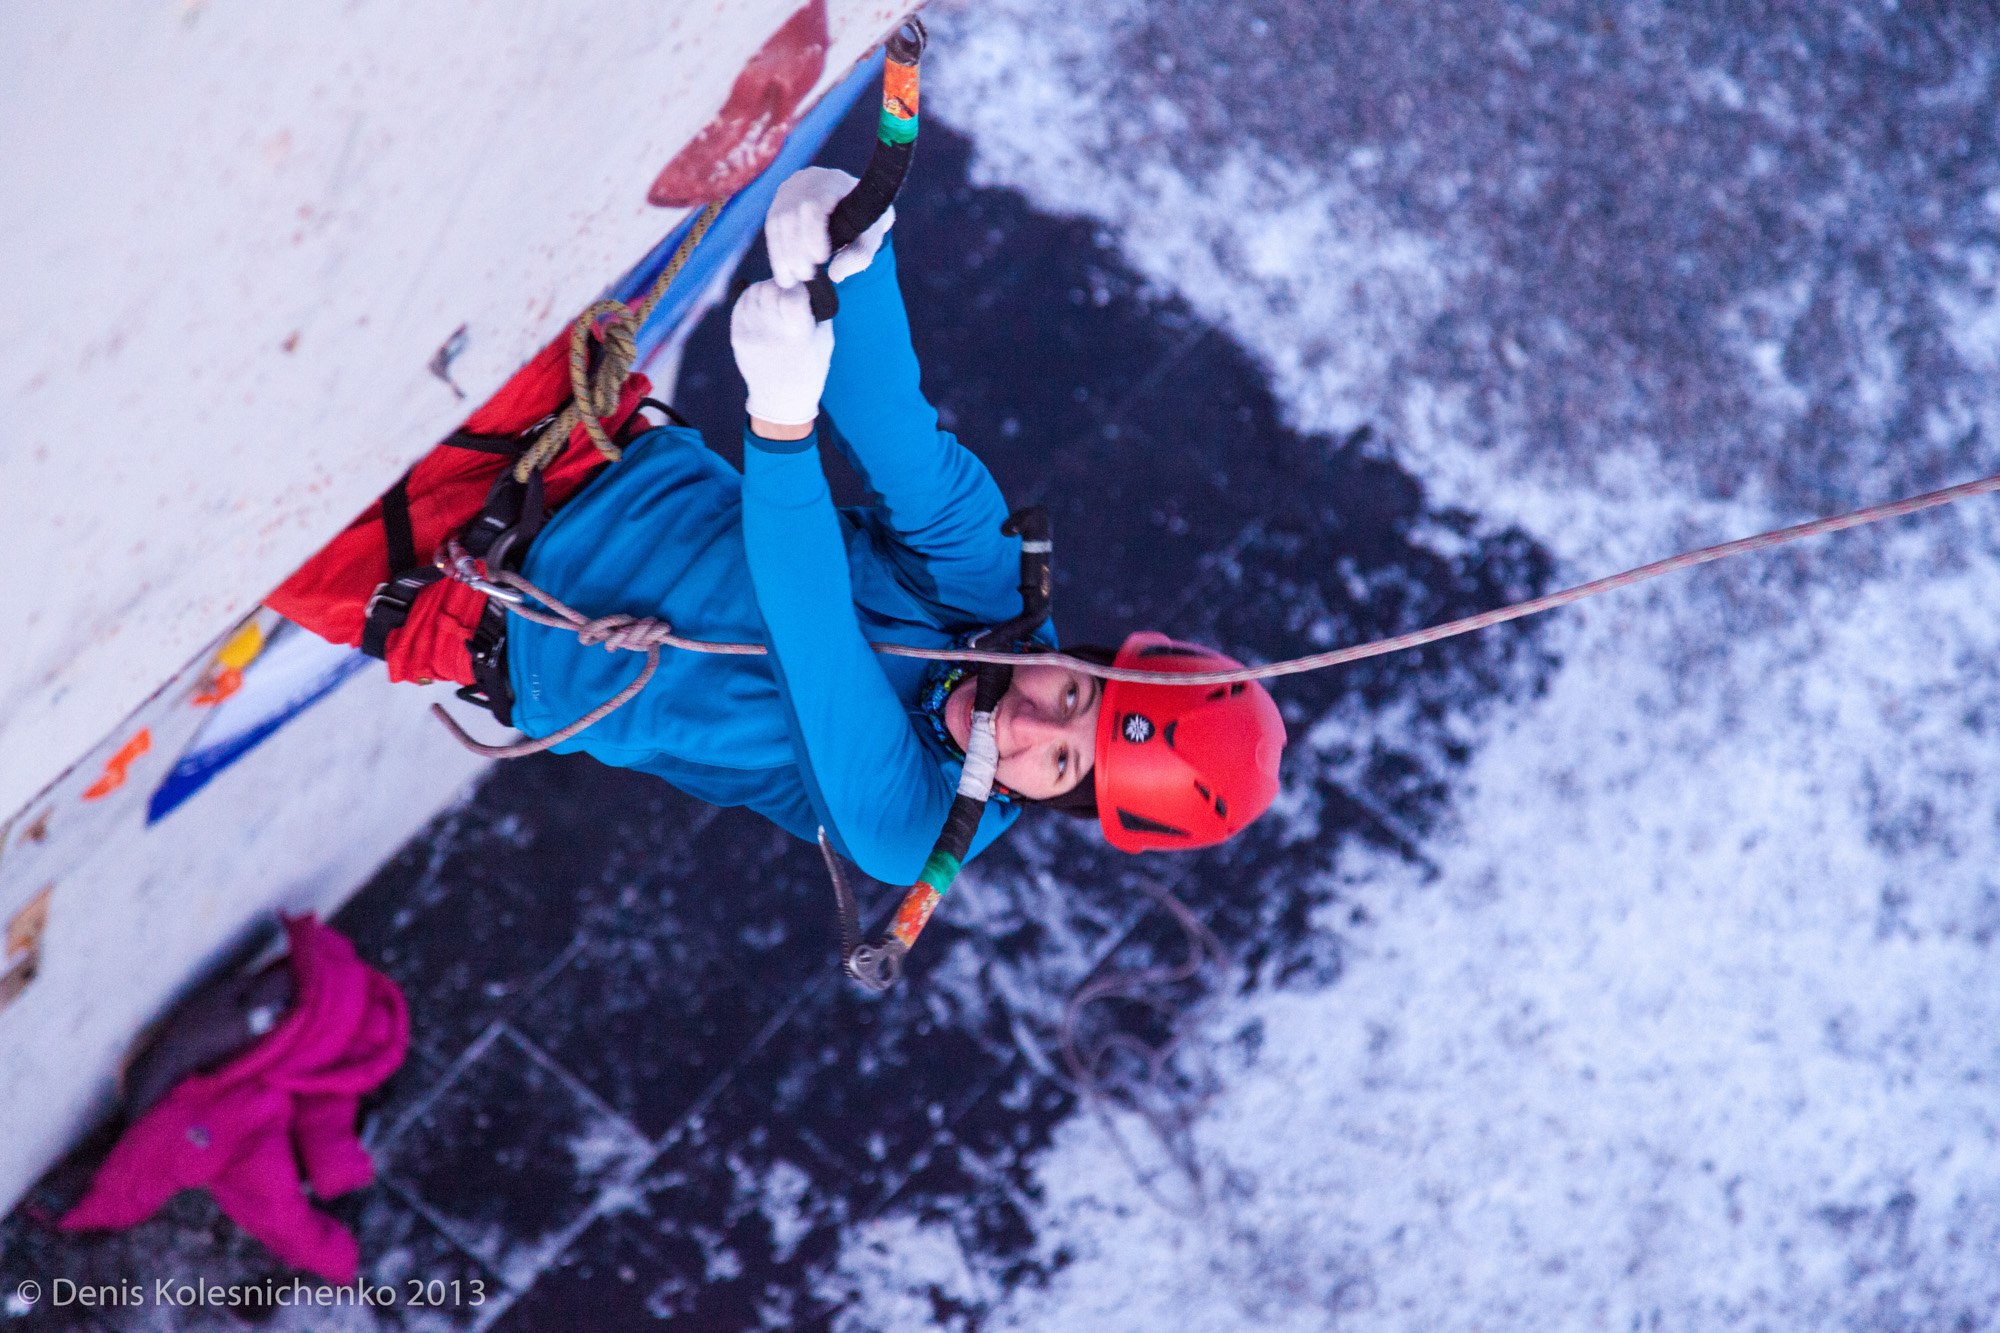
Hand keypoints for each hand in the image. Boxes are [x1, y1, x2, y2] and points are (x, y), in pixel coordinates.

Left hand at [730, 279, 832, 427]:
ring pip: (753, 292)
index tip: (802, 291)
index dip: (798, 286)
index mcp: (798, 334)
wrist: (781, 399)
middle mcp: (772, 333)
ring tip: (774, 298)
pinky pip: (741, 304)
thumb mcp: (825, 339)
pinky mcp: (737, 337)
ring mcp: (751, 335)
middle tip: (787, 292)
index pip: (792, 292)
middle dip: (781, 285)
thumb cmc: (809, 367)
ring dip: (765, 289)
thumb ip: (817, 310)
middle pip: (770, 288)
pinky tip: (760, 304)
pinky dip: (751, 299)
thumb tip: (807, 281)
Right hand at [764, 166, 894, 288]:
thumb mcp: (872, 235)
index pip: (813, 206)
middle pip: (790, 215)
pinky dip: (776, 252)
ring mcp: (789, 190)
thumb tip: (835, 274)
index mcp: (832, 182)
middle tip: (804, 276)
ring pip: (777, 222)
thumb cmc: (864, 219)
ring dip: (781, 255)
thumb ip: (860, 254)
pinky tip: (783, 272)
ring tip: (790, 281)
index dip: (812, 233)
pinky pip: (772, 228)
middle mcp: (806, 181)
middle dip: (794, 250)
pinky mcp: (778, 203)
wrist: (852, 200)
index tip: (820, 259)